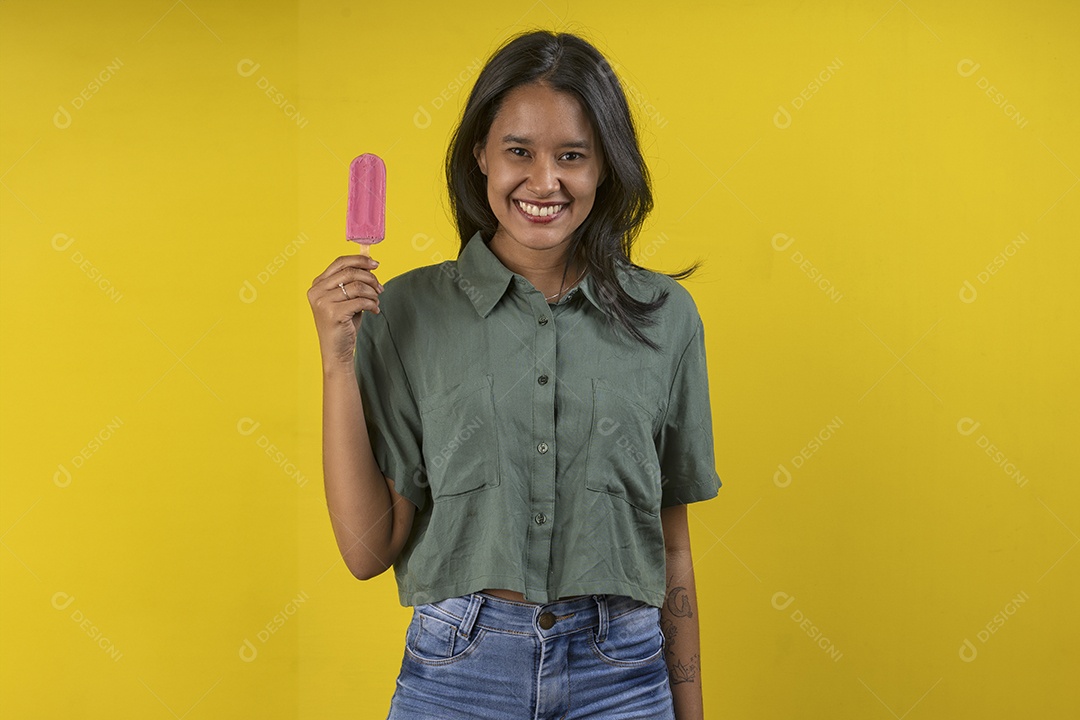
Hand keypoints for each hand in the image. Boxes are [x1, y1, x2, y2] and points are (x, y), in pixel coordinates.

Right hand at [308, 253, 383, 368]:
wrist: (336, 351)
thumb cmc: (343, 323)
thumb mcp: (346, 299)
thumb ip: (353, 282)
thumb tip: (370, 264)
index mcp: (317, 284)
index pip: (340, 262)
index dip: (359, 260)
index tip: (375, 264)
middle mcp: (317, 291)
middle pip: (350, 272)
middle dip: (370, 278)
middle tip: (380, 288)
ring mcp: (323, 302)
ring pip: (357, 286)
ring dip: (372, 293)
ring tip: (376, 302)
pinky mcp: (333, 313)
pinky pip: (361, 301)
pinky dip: (372, 304)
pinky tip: (374, 310)